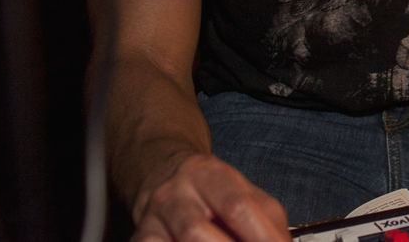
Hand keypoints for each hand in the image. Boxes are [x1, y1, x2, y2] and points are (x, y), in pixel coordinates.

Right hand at [132, 152, 292, 241]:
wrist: (163, 174)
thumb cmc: (213, 191)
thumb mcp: (245, 192)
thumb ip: (268, 220)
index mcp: (209, 174)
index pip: (237, 205)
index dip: (262, 236)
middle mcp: (175, 193)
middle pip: (197, 231)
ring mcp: (152, 218)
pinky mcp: (140, 237)